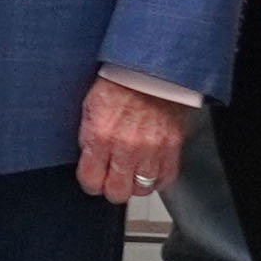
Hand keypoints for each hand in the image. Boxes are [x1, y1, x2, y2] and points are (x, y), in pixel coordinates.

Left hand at [74, 74, 187, 204]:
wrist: (151, 68)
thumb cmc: (119, 82)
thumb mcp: (90, 107)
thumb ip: (89, 137)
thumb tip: (88, 159)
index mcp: (100, 135)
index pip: (91, 180)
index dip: (90, 183)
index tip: (92, 180)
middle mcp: (126, 147)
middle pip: (118, 192)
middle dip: (112, 189)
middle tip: (112, 179)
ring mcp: (152, 149)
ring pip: (143, 189)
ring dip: (135, 184)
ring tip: (132, 173)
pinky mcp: (172, 146)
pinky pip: (166, 178)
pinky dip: (158, 179)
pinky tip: (150, 171)